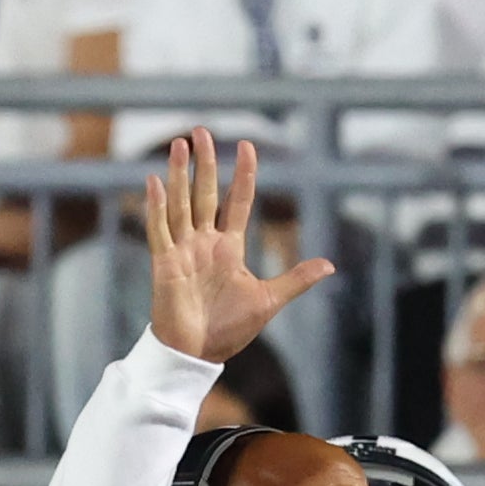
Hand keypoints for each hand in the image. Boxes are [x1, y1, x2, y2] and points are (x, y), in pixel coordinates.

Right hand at [140, 131, 331, 370]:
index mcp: (228, 248)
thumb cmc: (229, 330)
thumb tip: (330, 266)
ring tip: (178, 144)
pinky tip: (154, 181)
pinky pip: (159, 230)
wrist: (198, 354)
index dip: (243, 174)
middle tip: (201, 131)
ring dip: (178, 174)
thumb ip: (297, 279)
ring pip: (180, 204)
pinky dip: (156, 207)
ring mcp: (183, 250)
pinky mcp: (165, 264)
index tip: (247, 145)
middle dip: (204, 163)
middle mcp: (204, 242)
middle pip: (205, 193)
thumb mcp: (270, 299)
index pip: (237, 201)